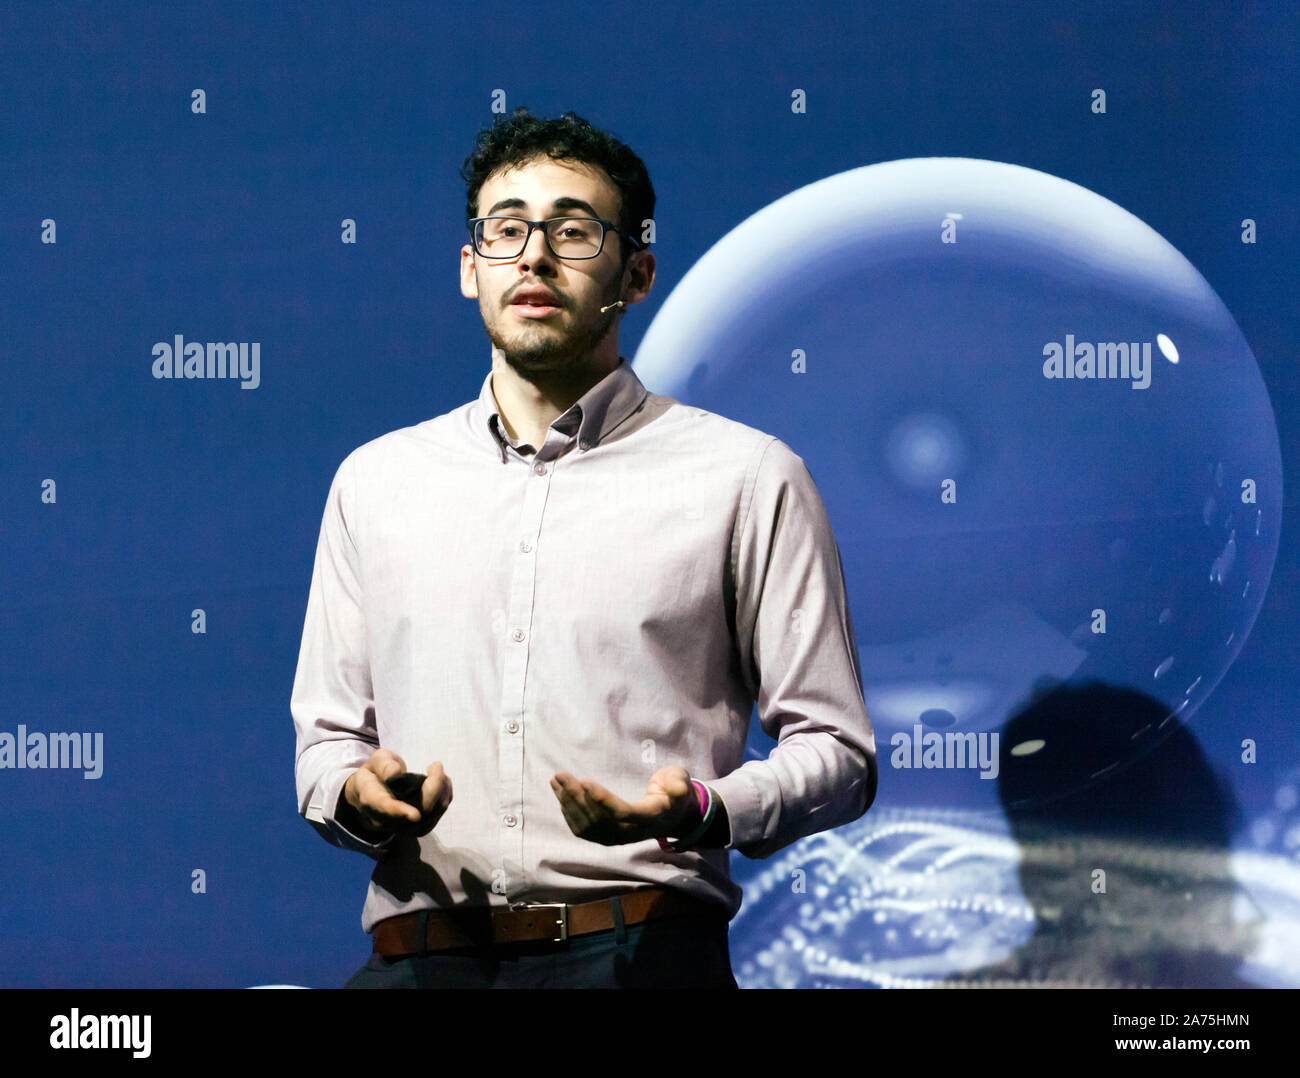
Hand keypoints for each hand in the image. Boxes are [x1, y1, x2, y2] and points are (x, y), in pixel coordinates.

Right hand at [340, 749, 451, 839]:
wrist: (375, 792)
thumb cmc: (376, 773)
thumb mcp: (376, 761)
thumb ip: (383, 765)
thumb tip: (394, 773)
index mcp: (371, 798)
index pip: (384, 807)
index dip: (398, 811)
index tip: (414, 815)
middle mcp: (386, 819)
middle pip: (415, 813)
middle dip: (433, 788)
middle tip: (435, 765)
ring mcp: (403, 827)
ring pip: (431, 814)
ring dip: (441, 789)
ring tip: (435, 768)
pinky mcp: (419, 827)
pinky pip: (438, 812)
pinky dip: (445, 793)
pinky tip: (440, 780)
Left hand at [550, 766, 699, 845]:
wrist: (671, 816)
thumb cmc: (674, 792)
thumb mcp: (681, 781)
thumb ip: (678, 784)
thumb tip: (675, 790)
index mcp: (651, 817)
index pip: (623, 812)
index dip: (603, 799)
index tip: (585, 781)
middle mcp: (633, 832)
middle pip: (600, 819)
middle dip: (577, 797)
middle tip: (561, 775)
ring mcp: (619, 838)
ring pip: (589, 826)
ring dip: (568, 804)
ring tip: (556, 780)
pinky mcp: (608, 838)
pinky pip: (585, 831)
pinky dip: (569, 814)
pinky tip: (561, 796)